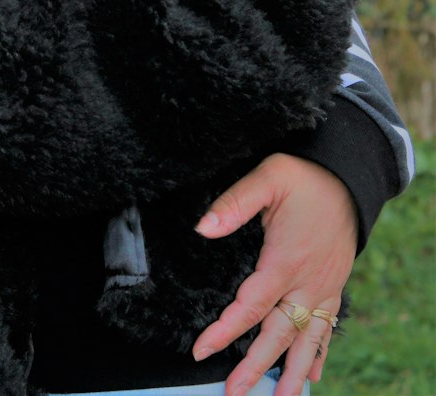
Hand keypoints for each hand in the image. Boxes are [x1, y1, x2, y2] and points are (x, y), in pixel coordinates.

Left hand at [192, 153, 355, 395]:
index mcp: (284, 261)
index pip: (250, 307)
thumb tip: (202, 228)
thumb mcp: (267, 177)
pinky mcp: (334, 286)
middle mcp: (306, 283)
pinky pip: (326, 327)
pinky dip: (319, 353)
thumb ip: (234, 204)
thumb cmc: (304, 177)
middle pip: (278, 334)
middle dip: (255, 367)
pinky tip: (313, 375)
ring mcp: (323, 288)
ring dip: (292, 372)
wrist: (349, 178)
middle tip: (234, 394)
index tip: (201, 351)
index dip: (224, 331)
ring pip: (306, 339)